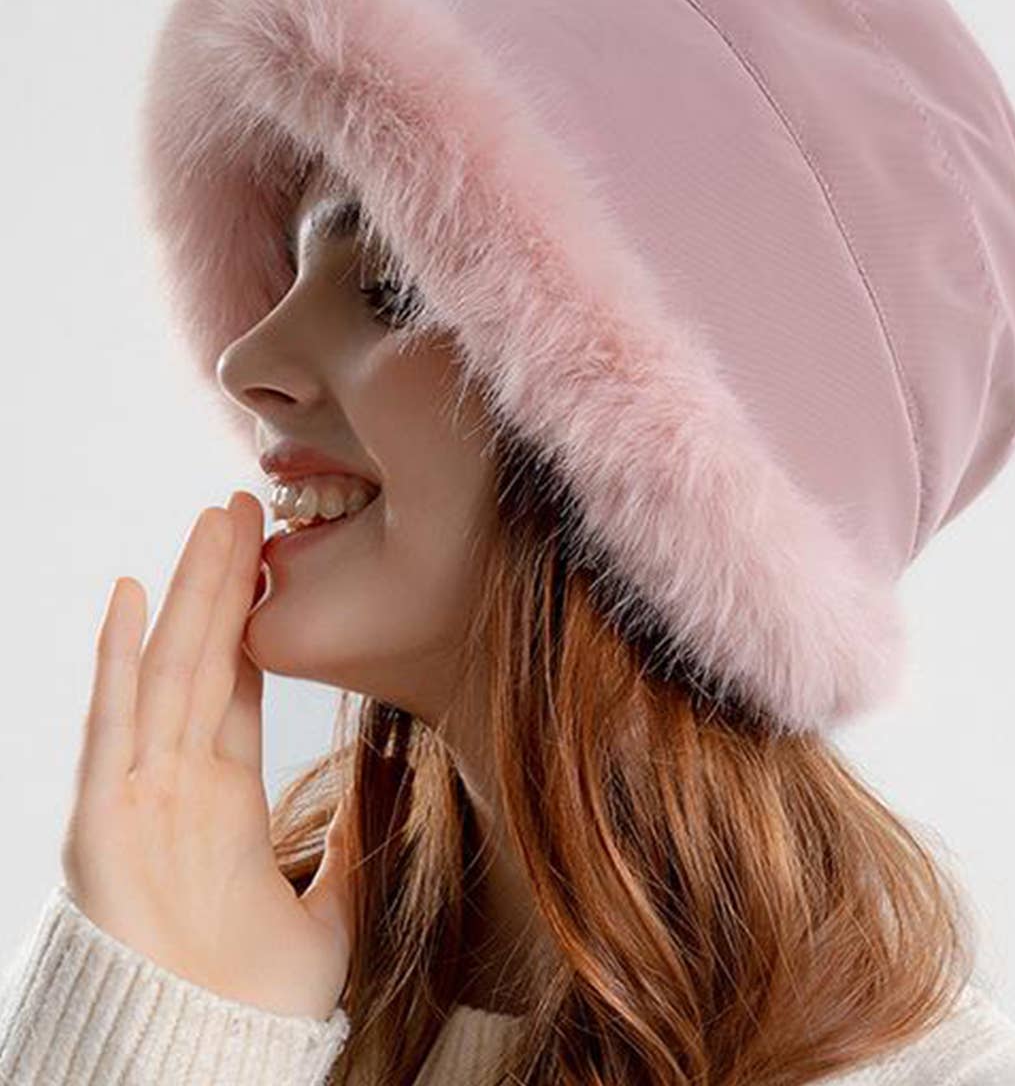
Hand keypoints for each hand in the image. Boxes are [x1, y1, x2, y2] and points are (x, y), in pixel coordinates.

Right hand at [60, 491, 352, 1020]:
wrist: (210, 1064)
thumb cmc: (254, 1000)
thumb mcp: (327, 908)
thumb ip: (352, 846)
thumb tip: (390, 796)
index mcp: (224, 797)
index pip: (239, 685)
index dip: (253, 621)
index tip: (272, 561)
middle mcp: (179, 782)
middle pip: (206, 657)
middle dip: (225, 580)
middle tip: (246, 504)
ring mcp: (139, 794)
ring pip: (169, 668)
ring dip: (189, 593)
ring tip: (212, 521)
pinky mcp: (105, 820)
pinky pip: (113, 724)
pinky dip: (114, 659)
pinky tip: (125, 594)